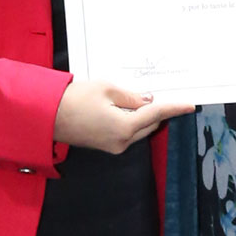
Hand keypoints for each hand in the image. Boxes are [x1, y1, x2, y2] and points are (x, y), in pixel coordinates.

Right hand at [53, 80, 193, 154]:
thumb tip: (148, 101)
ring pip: (140, 129)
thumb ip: (132, 96)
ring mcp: (113, 146)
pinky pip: (128, 132)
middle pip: (150, 124)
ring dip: (144, 115)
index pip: (156, 114)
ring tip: (139, 97)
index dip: (174, 108)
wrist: (46, 115)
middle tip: (161, 93)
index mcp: (124, 128)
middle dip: (158, 110)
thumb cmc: (74, 99)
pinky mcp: (106, 146)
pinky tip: (127, 107)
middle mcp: (121, 142)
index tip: (190, 106)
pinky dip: (132, 120)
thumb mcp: (107, 89)